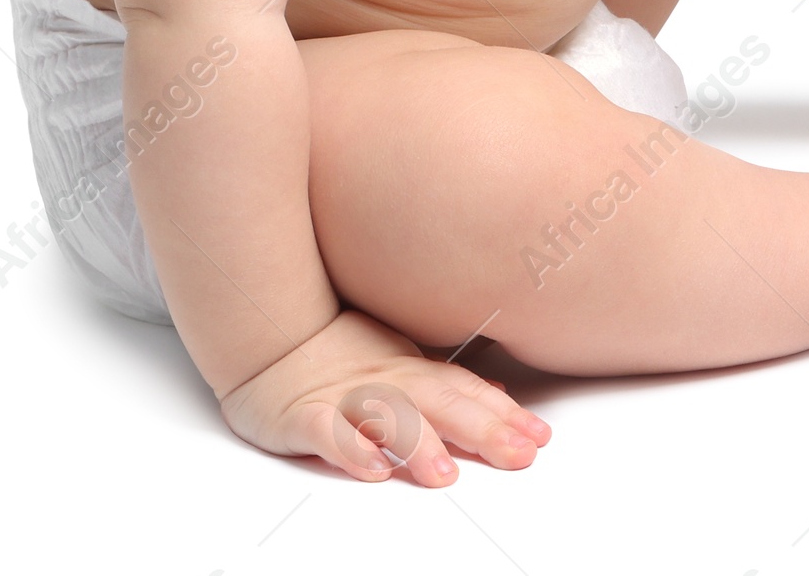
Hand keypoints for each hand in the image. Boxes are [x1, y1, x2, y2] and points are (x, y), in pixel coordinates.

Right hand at [219, 309, 549, 484]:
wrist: (268, 334)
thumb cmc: (337, 351)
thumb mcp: (400, 361)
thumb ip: (446, 383)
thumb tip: (498, 398)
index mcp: (409, 368)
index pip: (465, 390)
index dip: (504, 414)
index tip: (540, 437)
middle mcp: (384, 379)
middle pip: (439, 403)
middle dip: (482, 430)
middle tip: (519, 456)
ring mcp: (344, 395)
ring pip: (386, 417)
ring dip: (418, 445)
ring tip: (445, 475)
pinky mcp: (303, 414)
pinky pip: (328, 432)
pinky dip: (351, 450)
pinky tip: (373, 470)